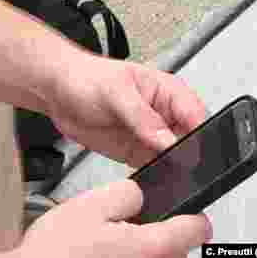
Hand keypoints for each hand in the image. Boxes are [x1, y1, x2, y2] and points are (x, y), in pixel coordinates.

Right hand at [15, 179, 211, 257]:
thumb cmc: (58, 254)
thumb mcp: (88, 204)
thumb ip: (125, 192)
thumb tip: (141, 193)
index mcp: (154, 247)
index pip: (199, 228)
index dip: (188, 214)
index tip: (178, 212)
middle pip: (177, 249)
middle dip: (152, 236)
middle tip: (114, 233)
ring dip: (139, 256)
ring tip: (102, 252)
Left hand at [43, 52, 207, 167]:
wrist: (56, 90)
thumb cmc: (85, 77)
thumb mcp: (115, 91)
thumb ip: (142, 116)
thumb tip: (168, 140)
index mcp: (168, 92)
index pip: (197, 117)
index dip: (200, 137)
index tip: (191, 154)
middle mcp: (165, 116)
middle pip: (192, 143)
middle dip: (189, 158)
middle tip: (177, 168)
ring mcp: (152, 137)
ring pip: (176, 160)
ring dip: (173, 170)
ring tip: (162, 175)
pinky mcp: (137, 153)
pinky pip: (156, 169)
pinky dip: (156, 177)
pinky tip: (150, 180)